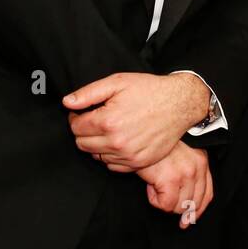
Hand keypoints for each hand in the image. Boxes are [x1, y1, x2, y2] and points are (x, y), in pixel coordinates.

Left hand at [64, 72, 209, 171]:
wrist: (179, 103)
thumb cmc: (150, 91)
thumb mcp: (118, 82)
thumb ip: (88, 93)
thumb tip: (67, 102)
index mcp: (108, 121)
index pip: (75, 127)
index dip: (76, 118)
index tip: (82, 113)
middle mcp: (117, 142)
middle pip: (82, 144)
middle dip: (84, 132)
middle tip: (95, 120)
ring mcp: (128, 155)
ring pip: (96, 156)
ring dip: (98, 144)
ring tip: (110, 129)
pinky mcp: (139, 162)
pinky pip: (113, 166)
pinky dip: (112, 155)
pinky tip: (120, 140)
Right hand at [136, 142, 212, 228]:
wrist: (142, 134)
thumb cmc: (157, 145)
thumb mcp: (180, 154)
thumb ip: (188, 172)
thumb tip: (186, 202)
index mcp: (201, 160)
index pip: (207, 194)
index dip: (197, 210)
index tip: (188, 219)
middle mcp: (197, 167)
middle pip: (193, 203)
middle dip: (177, 208)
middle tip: (164, 201)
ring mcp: (186, 174)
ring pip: (179, 207)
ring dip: (163, 200)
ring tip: (155, 184)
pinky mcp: (171, 179)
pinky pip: (166, 205)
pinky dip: (155, 200)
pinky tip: (151, 186)